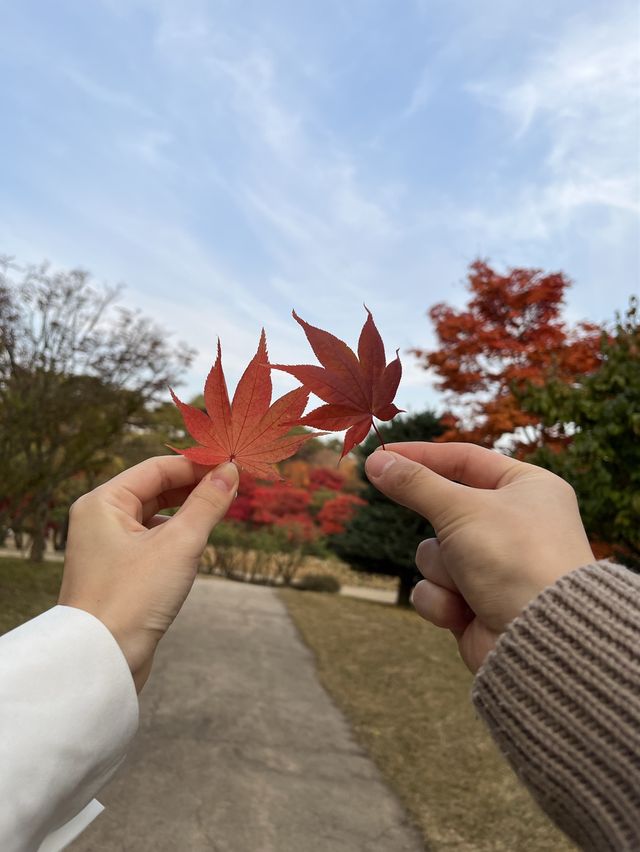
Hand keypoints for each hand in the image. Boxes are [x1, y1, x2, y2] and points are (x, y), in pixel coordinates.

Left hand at [58, 457, 238, 691]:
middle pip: (155, 489)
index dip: (197, 465)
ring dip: (187, 515)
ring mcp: (106, 547)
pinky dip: (176, 539)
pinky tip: (194, 551)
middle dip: (194, 489)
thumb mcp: (179, 544)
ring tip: (218, 516)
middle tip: (233, 488)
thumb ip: (207, 504)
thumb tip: (230, 472)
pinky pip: (152, 542)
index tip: (232, 466)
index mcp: (103, 502)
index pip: (157, 468)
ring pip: (155, 516)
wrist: (102, 662)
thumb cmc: (133, 597)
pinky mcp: (117, 573)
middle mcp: (99, 519)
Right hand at [365, 443, 593, 672]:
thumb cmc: (514, 558)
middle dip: (438, 525)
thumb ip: (414, 484)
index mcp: (528, 487)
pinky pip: (437, 589)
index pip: (466, 459)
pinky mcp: (478, 601)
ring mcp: (496, 565)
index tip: (382, 455)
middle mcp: (515, 523)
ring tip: (468, 582)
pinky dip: (443, 600)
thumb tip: (375, 461)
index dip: (422, 456)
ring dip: (442, 569)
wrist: (540, 638)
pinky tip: (465, 613)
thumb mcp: (460, 509)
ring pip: (435, 553)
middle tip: (396, 497)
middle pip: (446, 508)